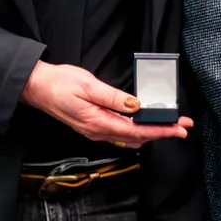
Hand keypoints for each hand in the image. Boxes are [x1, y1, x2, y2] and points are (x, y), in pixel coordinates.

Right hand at [20, 61, 192, 147]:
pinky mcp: (93, 125)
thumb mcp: (89, 86)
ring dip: (152, 131)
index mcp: (99, 122)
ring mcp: (95, 130)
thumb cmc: (60, 83)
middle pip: (137, 136)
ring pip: (130, 137)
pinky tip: (145, 124)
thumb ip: (114, 97)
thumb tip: (136, 105)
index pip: (137, 130)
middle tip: (183, 126)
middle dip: (162, 132)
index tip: (179, 127)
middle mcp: (98, 131)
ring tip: (170, 125)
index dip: (161, 130)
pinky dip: (138, 130)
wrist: (36, 87)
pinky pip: (121, 133)